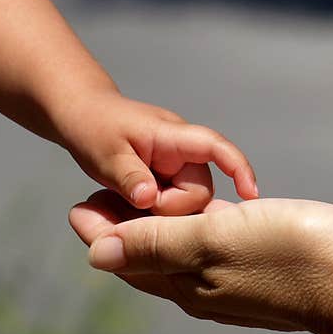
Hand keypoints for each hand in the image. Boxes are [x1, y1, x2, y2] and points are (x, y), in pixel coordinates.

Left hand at [60, 91, 257, 215]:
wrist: (80, 117)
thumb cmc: (93, 125)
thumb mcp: (106, 152)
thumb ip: (128, 177)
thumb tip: (149, 199)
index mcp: (174, 138)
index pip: (216, 148)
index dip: (238, 169)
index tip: (251, 195)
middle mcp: (183, 155)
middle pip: (199, 194)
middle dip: (171, 208)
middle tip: (136, 203)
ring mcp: (175, 172)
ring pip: (185, 207)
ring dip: (159, 214)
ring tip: (127, 205)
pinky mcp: (165, 186)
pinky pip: (170, 209)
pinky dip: (152, 216)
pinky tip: (131, 211)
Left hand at [68, 191, 332, 333]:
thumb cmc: (294, 255)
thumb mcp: (214, 242)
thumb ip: (156, 244)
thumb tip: (95, 255)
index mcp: (191, 285)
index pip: (130, 260)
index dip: (101, 230)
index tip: (80, 197)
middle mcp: (215, 281)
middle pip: (157, 252)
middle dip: (128, 223)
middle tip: (104, 187)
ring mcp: (250, 267)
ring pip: (194, 242)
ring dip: (168, 218)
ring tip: (148, 190)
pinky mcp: (281, 249)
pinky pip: (232, 234)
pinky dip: (211, 216)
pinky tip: (212, 202)